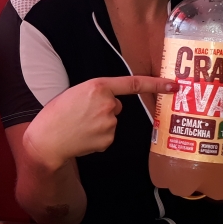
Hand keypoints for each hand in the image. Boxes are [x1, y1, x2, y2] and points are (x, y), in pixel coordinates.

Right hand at [23, 76, 176, 170]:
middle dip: (103, 109)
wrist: (47, 140)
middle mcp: (107, 104)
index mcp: (98, 86)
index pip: (133, 83)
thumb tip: (113, 104)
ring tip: (78, 125)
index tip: (174, 85)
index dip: (156, 84)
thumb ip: (96, 93)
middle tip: (80, 113)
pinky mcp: (108, 139)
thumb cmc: (56, 114)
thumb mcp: (75, 92)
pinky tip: (83, 136)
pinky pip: (108, 136)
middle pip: (116, 105)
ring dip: (99, 123)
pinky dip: (97, 137)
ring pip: (112, 121)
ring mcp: (109, 123)